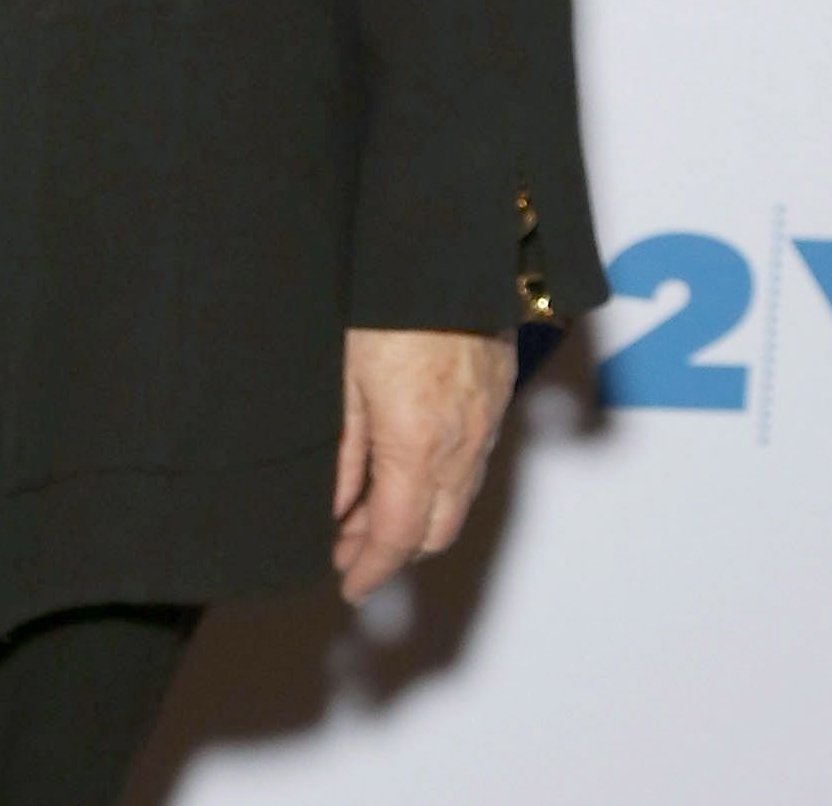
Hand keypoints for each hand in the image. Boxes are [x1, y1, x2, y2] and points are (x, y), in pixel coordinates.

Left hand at [330, 324, 515, 603]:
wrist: (449, 248)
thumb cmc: (385, 300)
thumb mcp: (344, 375)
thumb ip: (342, 449)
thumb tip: (334, 509)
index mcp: (415, 444)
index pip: (396, 536)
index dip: (371, 569)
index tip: (348, 584)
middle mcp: (461, 445)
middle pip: (433, 531)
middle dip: (392, 553)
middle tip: (349, 549)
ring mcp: (485, 423)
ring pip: (457, 501)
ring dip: (416, 520)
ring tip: (370, 512)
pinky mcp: (497, 399)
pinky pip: (473, 466)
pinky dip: (441, 487)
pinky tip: (410, 470)